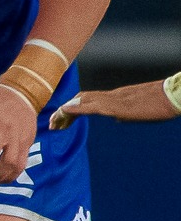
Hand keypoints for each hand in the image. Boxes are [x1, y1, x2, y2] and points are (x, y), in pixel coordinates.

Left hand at [49, 81, 180, 128]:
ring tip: (53, 123)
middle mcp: (110, 95)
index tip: (60, 121)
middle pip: (79, 100)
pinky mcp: (118, 106)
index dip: (71, 109)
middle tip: (51, 124)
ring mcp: (113, 99)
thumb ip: (125, 113)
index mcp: (115, 97)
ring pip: (82, 102)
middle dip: (63, 112)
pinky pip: (93, 106)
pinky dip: (76, 108)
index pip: (87, 100)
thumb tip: (116, 119)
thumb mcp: (138, 111)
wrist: (173, 96)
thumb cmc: (160, 105)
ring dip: (65, 112)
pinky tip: (65, 111)